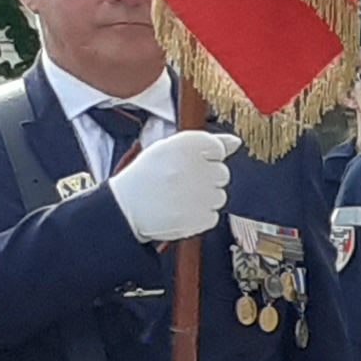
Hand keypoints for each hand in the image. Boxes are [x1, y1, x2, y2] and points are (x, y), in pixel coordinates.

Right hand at [109, 129, 235, 244]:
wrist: (125, 207)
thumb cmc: (148, 175)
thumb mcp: (170, 149)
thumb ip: (207, 142)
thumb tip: (235, 142)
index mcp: (185, 145)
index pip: (217, 148)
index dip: (205, 158)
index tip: (188, 163)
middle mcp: (193, 167)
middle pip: (222, 174)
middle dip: (206, 179)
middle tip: (181, 182)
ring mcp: (197, 194)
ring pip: (220, 196)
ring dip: (204, 198)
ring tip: (179, 197)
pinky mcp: (198, 218)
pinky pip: (213, 216)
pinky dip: (200, 216)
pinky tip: (180, 210)